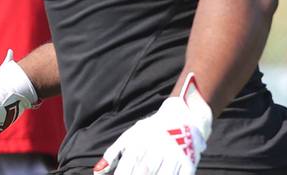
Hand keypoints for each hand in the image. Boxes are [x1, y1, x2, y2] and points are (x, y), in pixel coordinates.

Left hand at [93, 73, 212, 174]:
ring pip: (163, 174)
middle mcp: (157, 146)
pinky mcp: (189, 160)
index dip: (122, 174)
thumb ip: (113, 154)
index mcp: (141, 140)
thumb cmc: (150, 130)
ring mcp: (174, 153)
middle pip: (145, 169)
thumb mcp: (130, 136)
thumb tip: (97, 172)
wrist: (183, 117)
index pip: (129, 162)